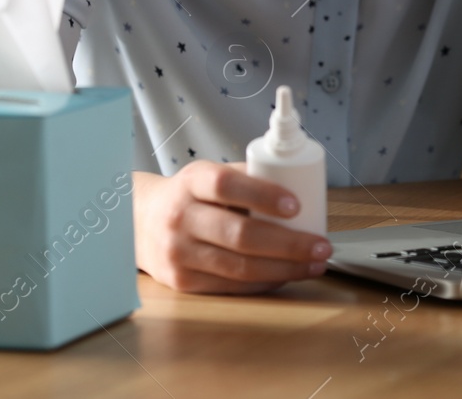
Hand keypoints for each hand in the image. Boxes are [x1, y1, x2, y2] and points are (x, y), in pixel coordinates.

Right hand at [132, 164, 332, 293]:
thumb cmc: (190, 196)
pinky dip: (265, 282)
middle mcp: (181, 217)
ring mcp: (179, 253)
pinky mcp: (182, 282)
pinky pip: (232, 286)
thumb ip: (248, 177)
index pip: (228, 185)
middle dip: (289, 244)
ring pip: (240, 267)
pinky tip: (286, 275)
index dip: (263, 195)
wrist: (140, 223)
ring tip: (314, 264)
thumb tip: (301, 185)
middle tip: (321, 245)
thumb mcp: (208, 175)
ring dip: (285, 268)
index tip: (296, 205)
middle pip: (240, 235)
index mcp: (191, 182)